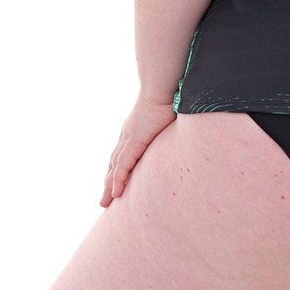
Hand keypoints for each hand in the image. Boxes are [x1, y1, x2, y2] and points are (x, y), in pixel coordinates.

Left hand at [100, 92, 176, 207]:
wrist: (165, 87)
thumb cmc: (170, 97)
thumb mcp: (169, 118)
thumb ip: (170, 129)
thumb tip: (184, 131)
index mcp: (135, 132)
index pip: (123, 155)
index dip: (117, 170)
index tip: (115, 184)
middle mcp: (128, 136)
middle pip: (114, 164)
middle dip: (109, 182)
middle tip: (105, 201)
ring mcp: (129, 139)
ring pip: (115, 168)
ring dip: (110, 186)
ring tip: (106, 202)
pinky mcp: (134, 141)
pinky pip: (123, 165)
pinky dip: (118, 179)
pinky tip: (116, 193)